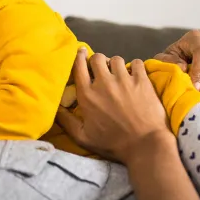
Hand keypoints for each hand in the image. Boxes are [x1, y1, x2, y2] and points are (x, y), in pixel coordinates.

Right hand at [56, 51, 170, 163]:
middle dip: (98, 62)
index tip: (81, 54)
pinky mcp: (142, 81)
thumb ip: (66, 121)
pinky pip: (137, 63)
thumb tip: (55, 108)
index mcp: (87, 94)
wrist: (144, 145)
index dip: (79, 56)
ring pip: (117, 59)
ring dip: (116, 65)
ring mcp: (124, 80)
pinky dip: (135, 67)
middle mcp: (104, 82)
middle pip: (97, 58)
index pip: (79, 65)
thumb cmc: (112, 143)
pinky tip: (135, 76)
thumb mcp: (83, 137)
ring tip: (119, 75)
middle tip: (102, 71)